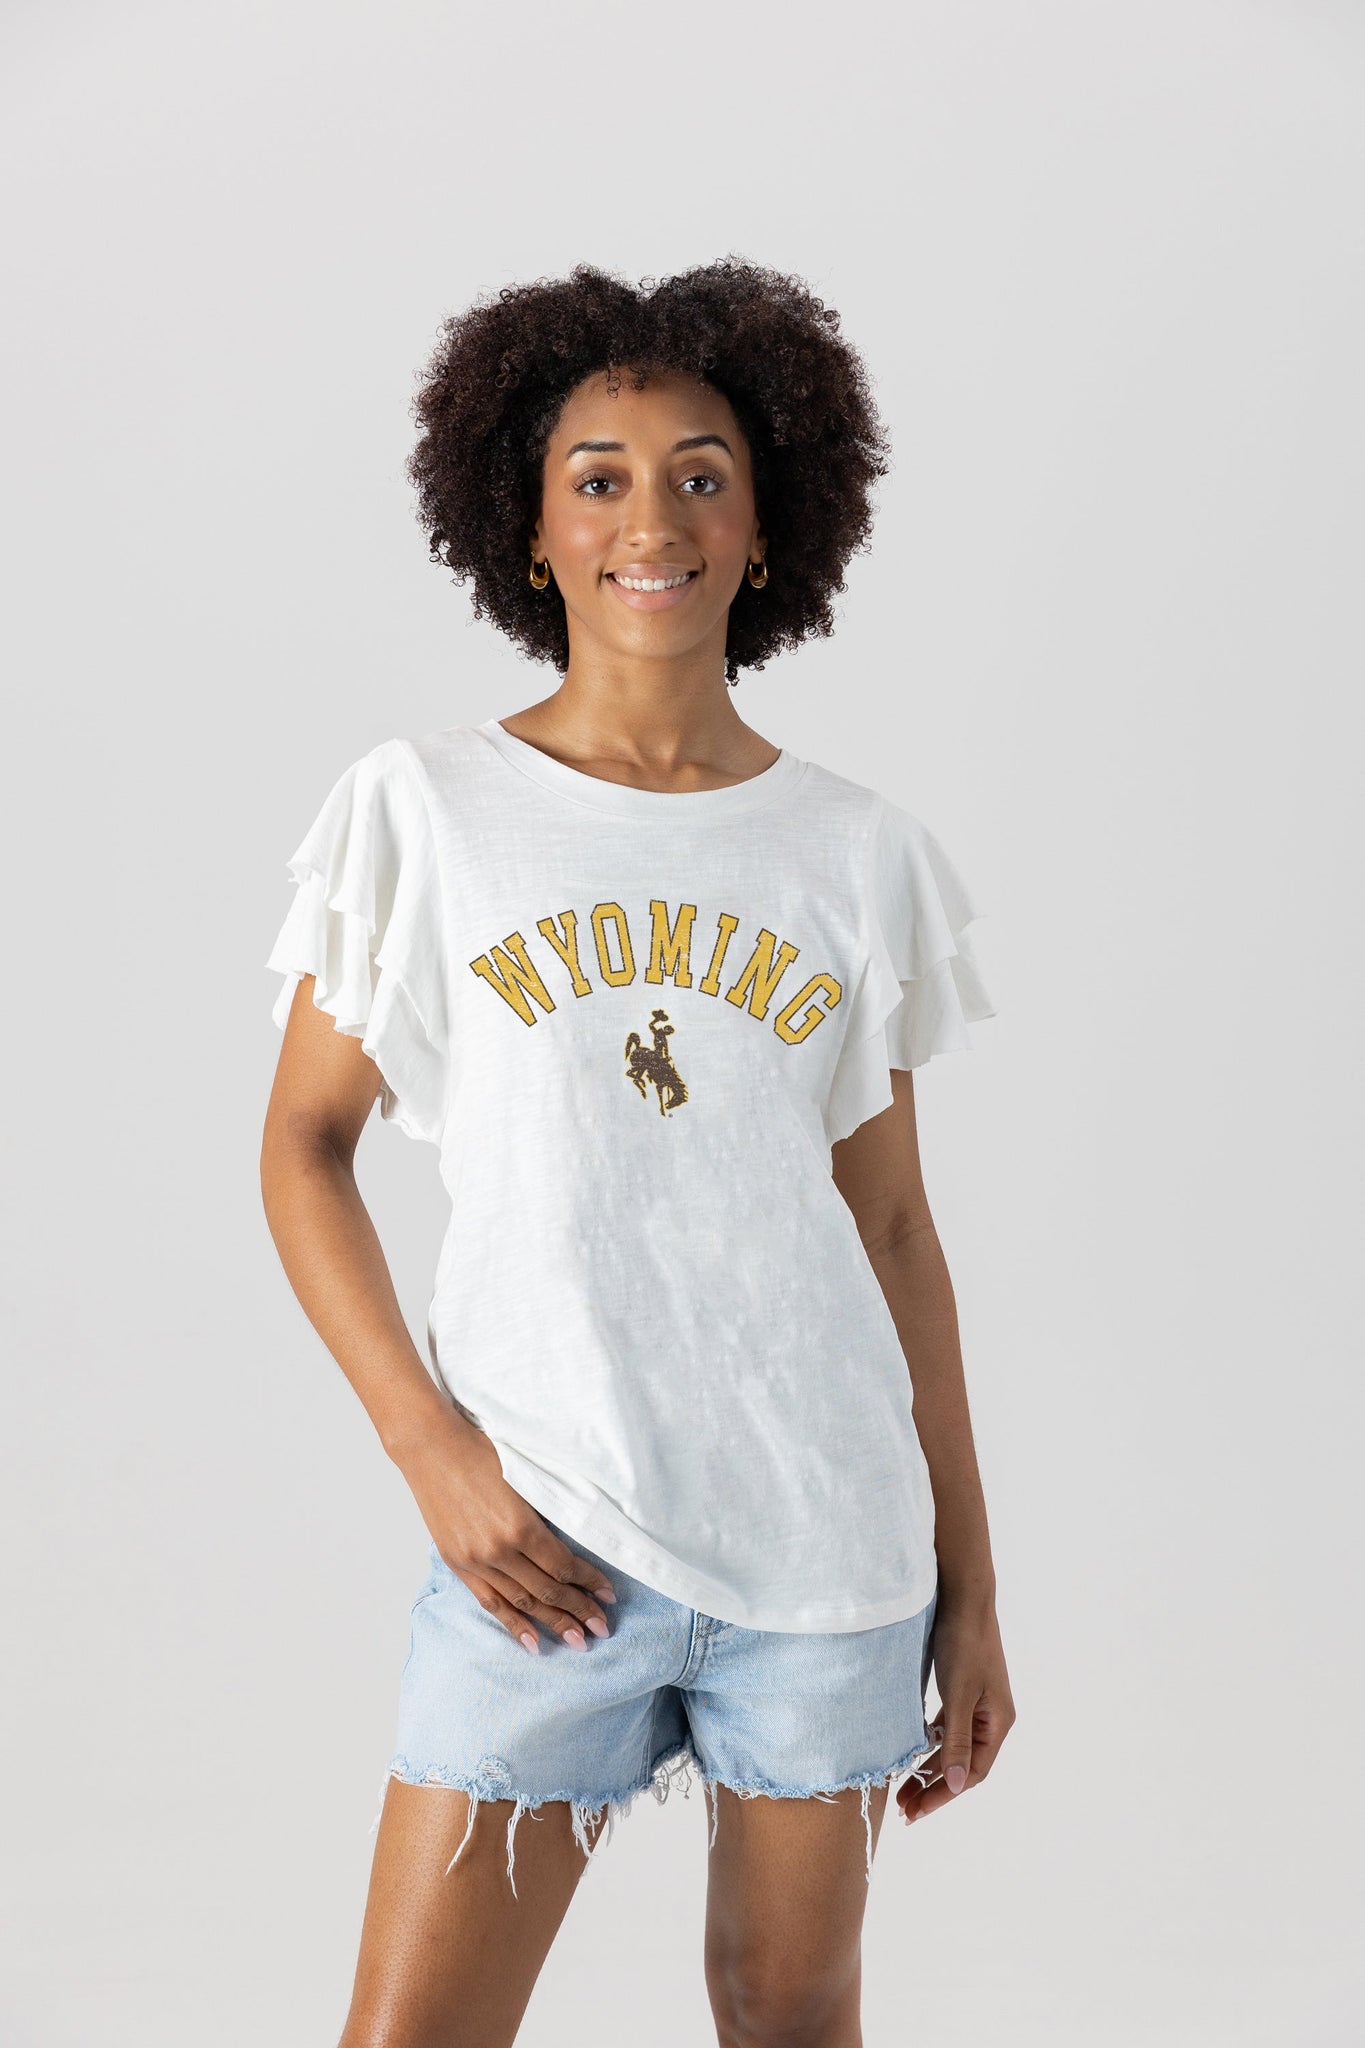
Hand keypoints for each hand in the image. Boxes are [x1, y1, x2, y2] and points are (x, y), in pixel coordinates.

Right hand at [394, 1407, 617, 1654]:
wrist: (432, 1448)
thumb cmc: (481, 1452)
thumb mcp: (524, 1477)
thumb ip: (546, 1513)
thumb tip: (575, 1543)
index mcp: (521, 1525)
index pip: (563, 1566)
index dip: (589, 1582)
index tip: (609, 1594)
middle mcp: (499, 1550)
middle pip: (547, 1590)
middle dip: (579, 1611)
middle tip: (602, 1628)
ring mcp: (476, 1561)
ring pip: (522, 1602)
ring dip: (552, 1623)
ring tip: (578, 1641)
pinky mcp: (459, 1565)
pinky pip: (491, 1602)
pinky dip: (513, 1624)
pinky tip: (532, 1643)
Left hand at [897, 1584, 1013, 1823]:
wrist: (962, 1595)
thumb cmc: (963, 1642)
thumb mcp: (957, 1694)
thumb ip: (957, 1741)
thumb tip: (957, 1786)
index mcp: (998, 1722)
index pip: (972, 1774)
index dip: (944, 1795)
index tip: (915, 1812)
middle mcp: (991, 1717)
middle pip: (963, 1765)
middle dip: (934, 1787)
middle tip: (903, 1808)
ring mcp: (977, 1703)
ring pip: (953, 1747)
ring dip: (929, 1767)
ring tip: (902, 1787)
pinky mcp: (961, 1689)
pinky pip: (947, 1727)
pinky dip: (929, 1743)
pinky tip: (910, 1750)